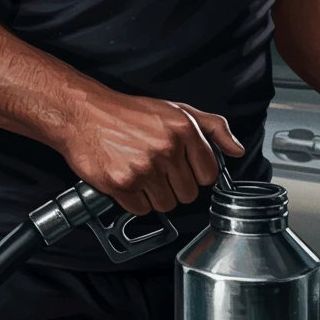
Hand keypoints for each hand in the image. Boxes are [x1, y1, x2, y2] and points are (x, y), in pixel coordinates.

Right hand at [62, 90, 243, 217]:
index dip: (196, 173)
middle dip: (175, 185)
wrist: (83, 114)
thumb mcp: (175, 109)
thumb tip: (236, 149)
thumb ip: (212, 127)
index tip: (183, 167)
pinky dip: (134, 201)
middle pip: (189, 194)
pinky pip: (141, 210)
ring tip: (141, 172)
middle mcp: (166, 148)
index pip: (209, 174)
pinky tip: (127, 180)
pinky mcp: (122, 184)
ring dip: (155, 195)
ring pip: (167, 205)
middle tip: (157, 168)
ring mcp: (144, 168)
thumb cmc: (128, 113)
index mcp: (183, 128)